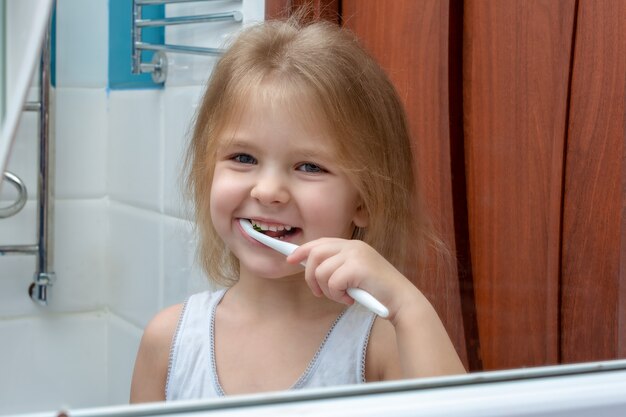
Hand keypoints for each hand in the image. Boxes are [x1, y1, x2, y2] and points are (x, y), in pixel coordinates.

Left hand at [287, 238, 416, 320]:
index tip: (289, 259)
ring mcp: (356, 255)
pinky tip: (351, 298)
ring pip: (321, 271)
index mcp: (352, 245)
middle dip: (310, 276)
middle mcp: (353, 246)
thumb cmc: (377, 291)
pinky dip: (337, 295)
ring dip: (327, 290)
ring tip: (342, 296)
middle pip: (315, 254)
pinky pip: (332, 282)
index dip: (302, 250)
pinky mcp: (357, 267)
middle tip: (319, 293)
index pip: (320, 242)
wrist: (401, 300)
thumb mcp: (354, 274)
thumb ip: (337, 267)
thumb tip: (311, 268)